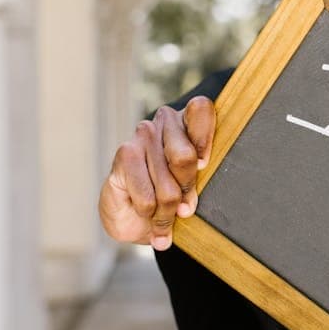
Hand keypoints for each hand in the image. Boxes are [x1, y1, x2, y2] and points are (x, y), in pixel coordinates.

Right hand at [99, 96, 214, 250]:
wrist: (136, 221)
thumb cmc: (173, 199)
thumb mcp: (194, 188)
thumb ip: (198, 182)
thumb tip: (189, 196)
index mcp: (190, 122)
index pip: (200, 108)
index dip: (204, 141)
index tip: (202, 166)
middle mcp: (165, 121)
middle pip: (185, 156)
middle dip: (185, 188)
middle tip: (182, 203)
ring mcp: (143, 135)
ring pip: (167, 185)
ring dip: (168, 210)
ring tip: (164, 213)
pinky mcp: (124, 154)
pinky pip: (147, 197)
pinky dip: (150, 212)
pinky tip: (145, 210)